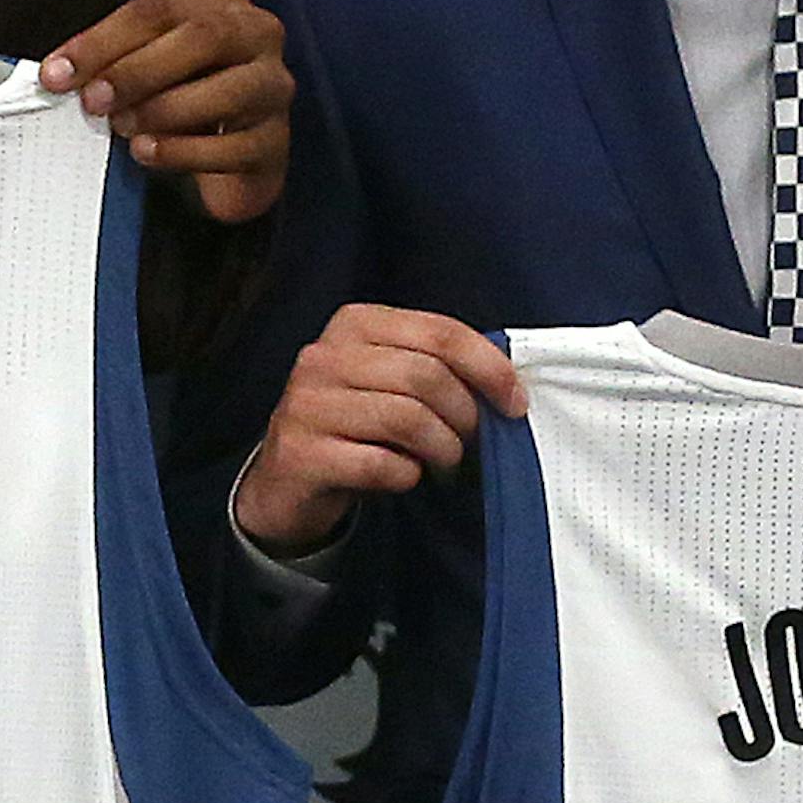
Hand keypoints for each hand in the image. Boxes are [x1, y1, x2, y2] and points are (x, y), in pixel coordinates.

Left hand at [40, 0, 290, 223]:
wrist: (229, 151)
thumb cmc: (180, 93)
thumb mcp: (145, 62)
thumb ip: (110, 60)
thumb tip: (60, 74)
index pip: (156, 11)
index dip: (102, 41)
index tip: (59, 72)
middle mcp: (256, 32)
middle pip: (201, 38)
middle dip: (138, 70)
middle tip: (94, 100)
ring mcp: (273, 85)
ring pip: (228, 90)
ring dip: (164, 110)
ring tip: (124, 128)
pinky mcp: (276, 141)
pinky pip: (235, 146)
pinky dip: (185, 152)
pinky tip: (150, 153)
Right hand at [233, 304, 528, 553]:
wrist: (288, 478)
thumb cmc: (356, 424)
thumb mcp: (390, 379)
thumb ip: (437, 366)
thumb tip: (506, 383)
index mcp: (355, 323)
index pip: (440, 332)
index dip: (489, 368)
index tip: (515, 403)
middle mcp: (324, 356)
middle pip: (427, 377)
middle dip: (464, 416)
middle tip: (469, 441)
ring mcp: (307, 404)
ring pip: (407, 420)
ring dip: (441, 449)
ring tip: (440, 461)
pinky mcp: (301, 453)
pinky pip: (380, 464)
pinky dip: (406, 476)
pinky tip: (402, 476)